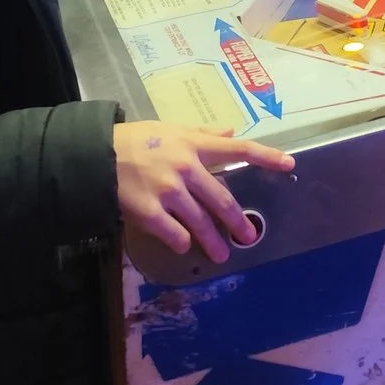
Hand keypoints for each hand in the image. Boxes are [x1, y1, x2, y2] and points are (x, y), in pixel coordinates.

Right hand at [113, 122, 292, 260]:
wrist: (95, 156)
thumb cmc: (135, 141)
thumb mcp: (171, 129)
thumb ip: (202, 133)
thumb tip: (231, 132)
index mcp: (194, 146)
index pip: (238, 149)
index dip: (266, 156)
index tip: (288, 165)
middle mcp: (187, 168)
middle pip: (222, 199)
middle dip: (237, 221)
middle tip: (248, 237)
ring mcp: (169, 192)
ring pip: (200, 222)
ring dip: (213, 241)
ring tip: (221, 255)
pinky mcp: (150, 212)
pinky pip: (175, 233)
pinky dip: (182, 242)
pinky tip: (185, 246)